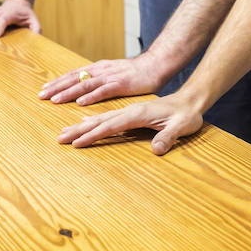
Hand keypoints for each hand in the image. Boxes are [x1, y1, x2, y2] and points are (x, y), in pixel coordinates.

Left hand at [38, 54, 166, 104]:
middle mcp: (101, 71)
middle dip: (57, 87)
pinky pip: (104, 90)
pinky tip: (81, 102)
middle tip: (41, 96)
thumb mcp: (114, 73)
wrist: (157, 64)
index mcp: (99, 68)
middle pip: (75, 79)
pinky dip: (92, 96)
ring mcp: (111, 77)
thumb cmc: (137, 72)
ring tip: (55, 100)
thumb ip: (100, 80)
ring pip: (85, 84)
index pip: (74, 75)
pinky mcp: (122, 83)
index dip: (58, 82)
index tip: (44, 90)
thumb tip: (86, 89)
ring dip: (69, 93)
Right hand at [58, 94, 204, 155]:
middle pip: (100, 121)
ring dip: (82, 126)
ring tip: (65, 132)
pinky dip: (93, 122)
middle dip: (79, 130)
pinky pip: (107, 118)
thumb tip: (157, 150)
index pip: (111, 126)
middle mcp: (129, 111)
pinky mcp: (131, 114)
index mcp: (138, 114)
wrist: (191, 101)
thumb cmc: (187, 115)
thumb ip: (169, 137)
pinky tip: (84, 123)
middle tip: (60, 138)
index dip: (94, 135)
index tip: (77, 143)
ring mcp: (129, 112)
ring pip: (101, 119)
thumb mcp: (182, 127)